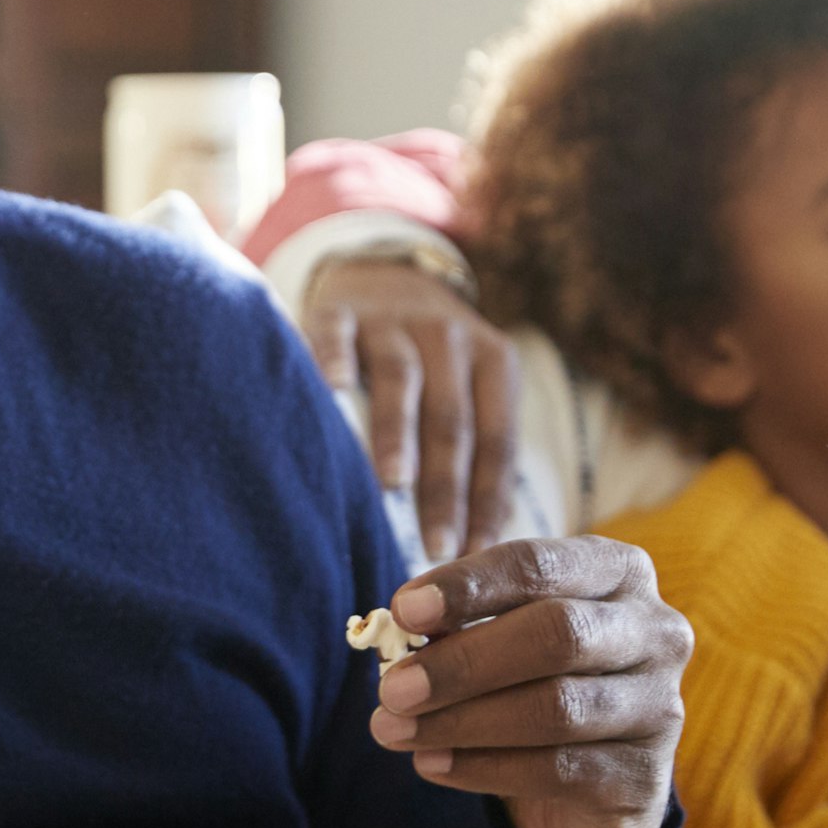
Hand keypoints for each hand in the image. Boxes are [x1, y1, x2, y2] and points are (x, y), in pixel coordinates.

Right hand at [299, 257, 516, 562]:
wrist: (383, 274)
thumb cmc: (428, 363)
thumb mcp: (467, 390)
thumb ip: (475, 452)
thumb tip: (484, 545)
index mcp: (493, 361)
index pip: (496, 439)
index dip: (487, 498)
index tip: (474, 554)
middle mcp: (448, 336)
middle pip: (453, 419)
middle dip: (445, 488)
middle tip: (437, 546)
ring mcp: (392, 320)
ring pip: (402, 380)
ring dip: (399, 434)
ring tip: (394, 484)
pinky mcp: (339, 310)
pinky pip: (336, 336)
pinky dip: (332, 361)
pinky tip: (331, 393)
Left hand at [365, 539, 689, 827]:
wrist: (588, 785)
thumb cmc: (532, 682)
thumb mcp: (500, 639)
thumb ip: (461, 625)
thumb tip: (403, 627)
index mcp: (617, 572)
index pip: (540, 565)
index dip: (469, 586)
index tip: (403, 611)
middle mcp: (654, 630)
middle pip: (555, 634)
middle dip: (463, 663)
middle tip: (391, 689)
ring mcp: (660, 704)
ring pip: (556, 708)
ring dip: (461, 721)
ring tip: (393, 730)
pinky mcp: (644, 774)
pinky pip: (558, 769)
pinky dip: (481, 767)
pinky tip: (430, 764)